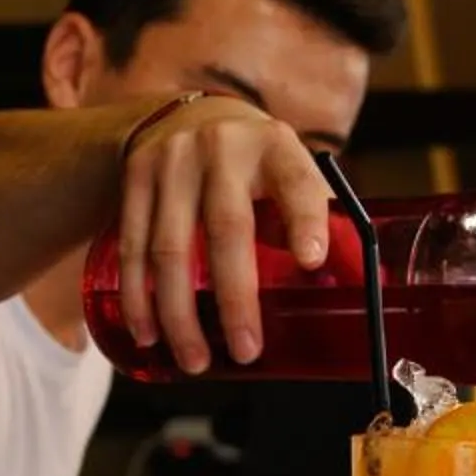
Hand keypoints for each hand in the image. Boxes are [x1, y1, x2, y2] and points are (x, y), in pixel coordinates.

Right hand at [114, 95, 331, 373]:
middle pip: (226, 229)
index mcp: (274, 146)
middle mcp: (222, 148)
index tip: (313, 260)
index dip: (305, 220)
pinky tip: (148, 333)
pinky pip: (132, 246)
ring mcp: (172, 161)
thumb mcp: (288, 170)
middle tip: (246, 352)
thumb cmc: (254, 163)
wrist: (187, 115)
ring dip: (178, 314)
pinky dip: (138, 297)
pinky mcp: (136, 177)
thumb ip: (310, 218)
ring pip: (169, 248)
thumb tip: (343, 289)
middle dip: (235, 298)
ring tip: (194, 361)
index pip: (296, 183)